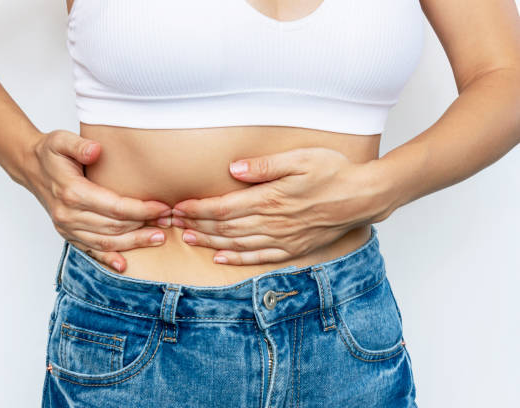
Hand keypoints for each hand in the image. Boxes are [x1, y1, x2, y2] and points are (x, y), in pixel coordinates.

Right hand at [21, 129, 171, 271]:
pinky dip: (108, 259)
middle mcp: (69, 215)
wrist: (30, 167)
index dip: (141, 209)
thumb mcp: (61, 141)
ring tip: (158, 238)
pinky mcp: (68, 234)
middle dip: (144, 226)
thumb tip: (95, 150)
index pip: (115, 207)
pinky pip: (90, 250)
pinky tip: (124, 265)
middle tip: (168, 222)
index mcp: (72, 193)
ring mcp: (67, 227)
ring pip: (106, 241)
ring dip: (134, 242)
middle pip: (114, 226)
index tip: (162, 207)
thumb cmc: (51, 153)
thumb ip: (79, 145)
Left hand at [171, 147, 392, 264]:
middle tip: (174, 223)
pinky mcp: (293, 248)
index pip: (223, 207)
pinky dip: (237, 258)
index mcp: (270, 199)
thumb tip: (233, 170)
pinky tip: (221, 258)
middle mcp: (272, 222)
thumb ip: (264, 166)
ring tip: (189, 239)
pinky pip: (259, 257)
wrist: (363, 196)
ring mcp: (282, 238)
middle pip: (225, 227)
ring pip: (237, 243)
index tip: (179, 207)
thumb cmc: (333, 172)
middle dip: (197, 224)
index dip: (198, 208)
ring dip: (210, 242)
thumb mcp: (300, 159)